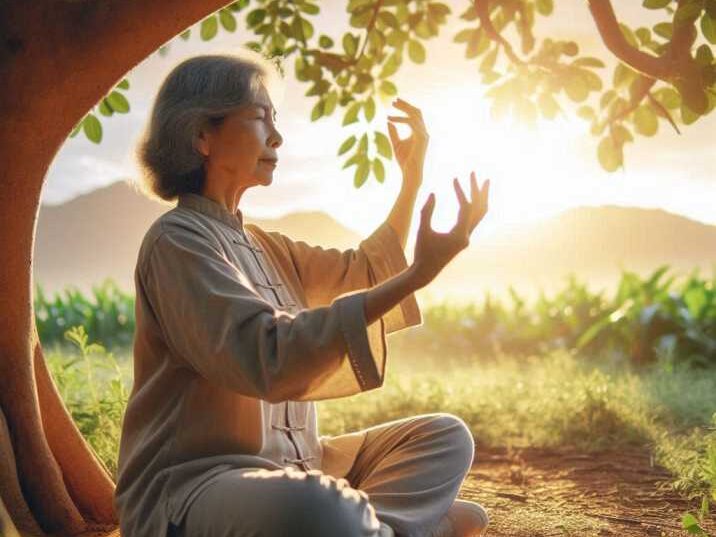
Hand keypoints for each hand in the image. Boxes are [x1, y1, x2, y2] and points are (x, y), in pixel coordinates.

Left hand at [387, 97, 428, 185]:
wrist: (410, 172)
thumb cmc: (404, 161)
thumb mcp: (396, 144)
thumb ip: (393, 133)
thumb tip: (388, 121)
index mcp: (419, 132)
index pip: (414, 115)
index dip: (405, 108)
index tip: (394, 103)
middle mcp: (423, 131)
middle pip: (416, 111)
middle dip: (406, 104)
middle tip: (394, 100)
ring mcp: (424, 134)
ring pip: (415, 114)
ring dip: (404, 108)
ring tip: (393, 104)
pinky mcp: (422, 137)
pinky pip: (411, 122)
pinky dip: (400, 119)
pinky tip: (390, 119)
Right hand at [409, 171, 489, 288]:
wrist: (426, 271)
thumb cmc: (422, 251)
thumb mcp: (423, 231)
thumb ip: (426, 212)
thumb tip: (432, 193)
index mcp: (459, 236)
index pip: (466, 208)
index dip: (461, 191)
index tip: (454, 178)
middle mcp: (467, 237)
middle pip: (480, 209)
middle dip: (478, 190)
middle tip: (475, 173)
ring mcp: (467, 238)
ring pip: (480, 214)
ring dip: (483, 198)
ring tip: (484, 182)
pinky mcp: (463, 238)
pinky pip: (474, 219)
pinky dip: (476, 206)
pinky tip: (474, 197)